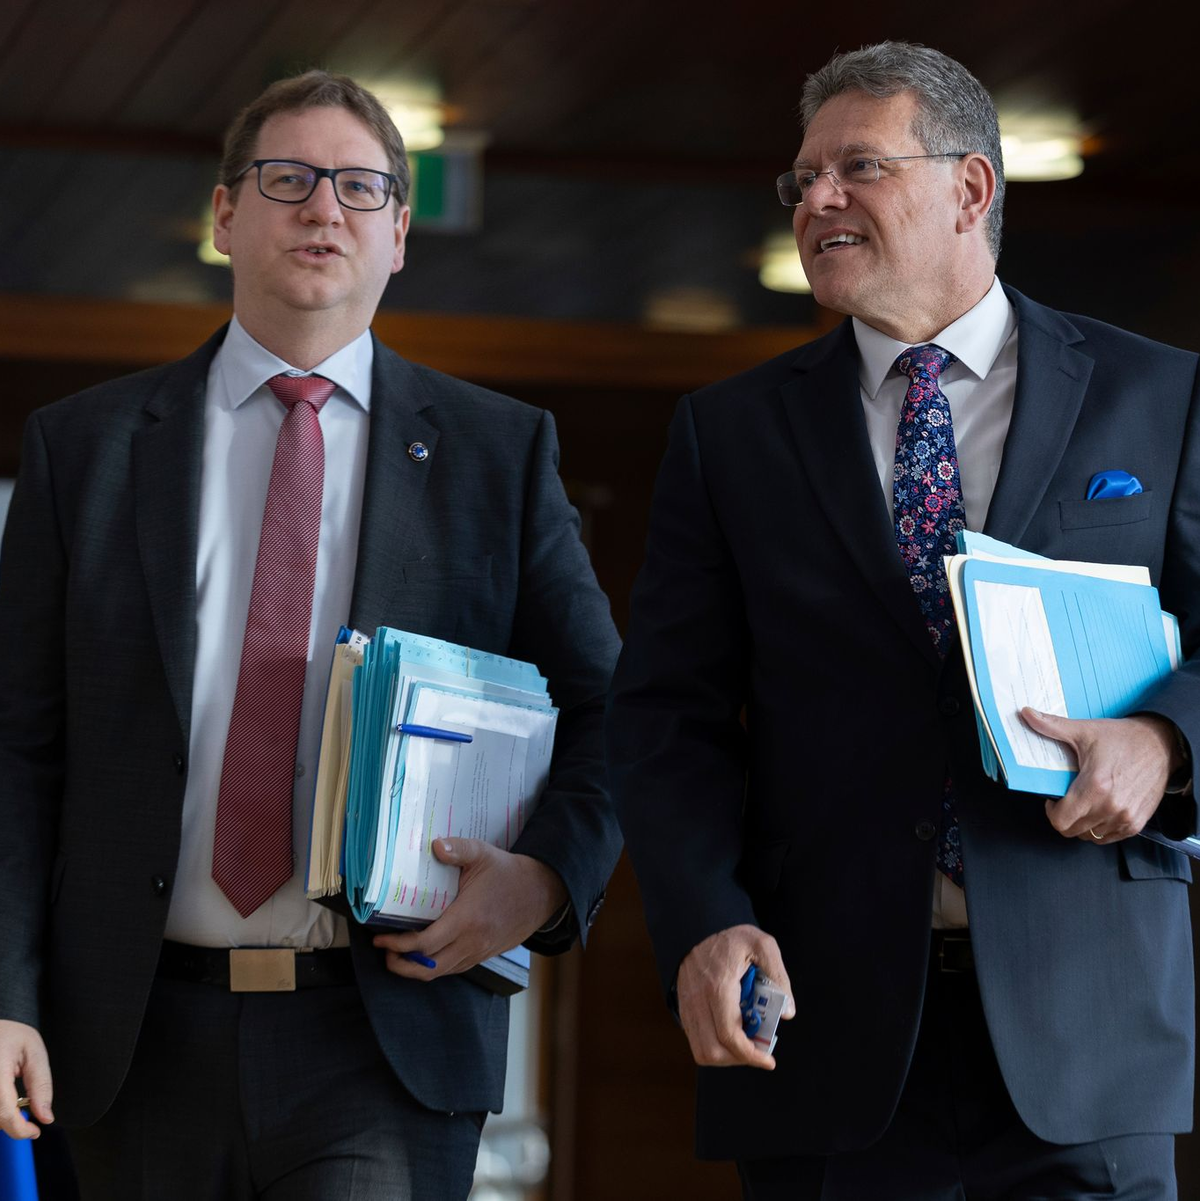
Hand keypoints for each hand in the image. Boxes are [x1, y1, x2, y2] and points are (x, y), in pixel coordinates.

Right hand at [0, 1020, 51, 1138]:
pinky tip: (4, 1102)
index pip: (4, 1112)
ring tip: (15, 1103)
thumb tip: (45, 1117)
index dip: (20, 1129)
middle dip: (13, 1124)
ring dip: (3, 1118)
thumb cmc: (11, 1035)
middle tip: (30, 1117)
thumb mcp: (34, 1052)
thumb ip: (41, 1085)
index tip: (35, 1131)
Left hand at [372, 839, 567, 979]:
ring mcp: (479, 952)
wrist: (541, 892)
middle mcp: (472, 942)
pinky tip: (426, 953)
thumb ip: (458, 848)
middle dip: (401, 964)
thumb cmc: (509, 873)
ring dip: (417, 969)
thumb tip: (434, 845)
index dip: (398, 946)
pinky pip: (454, 968)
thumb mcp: (483, 854)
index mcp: (467, 918)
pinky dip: (435, 966)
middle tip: (385, 952)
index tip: (380, 939)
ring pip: (441, 972)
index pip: (425, 944)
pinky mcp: (484, 955)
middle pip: (429, 968)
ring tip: (399, 956)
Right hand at [675, 925, 794, 1070]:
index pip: (730, 1036)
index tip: (769, 1060)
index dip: (751, 1055)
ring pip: (701, 1050)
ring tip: (745, 1044)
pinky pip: (695, 1040)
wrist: (697, 925)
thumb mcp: (762, 945)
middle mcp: (698, 1001)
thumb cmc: (730, 935)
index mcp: (718, 987)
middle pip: (713, 1051)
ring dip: (726, 1056)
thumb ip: (778, 976)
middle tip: (758, 1052)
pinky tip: (730, 1033)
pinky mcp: (683, 1008)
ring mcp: (688, 1006)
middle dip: (740, 1059)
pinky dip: (714, 1046)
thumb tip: (787, 1012)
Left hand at [1021, 709, 1182, 842]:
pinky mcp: (1137, 823)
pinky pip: (1109, 838)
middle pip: (1072, 831)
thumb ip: (1052, 726)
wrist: (1161, 744)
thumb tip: (1025, 713)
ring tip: (1084, 803)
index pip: (1060, 820)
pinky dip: (1100, 828)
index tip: (1053, 799)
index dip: (1051, 811)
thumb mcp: (1084, 730)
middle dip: (1063, 817)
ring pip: (1090, 836)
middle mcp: (1111, 806)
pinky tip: (1099, 809)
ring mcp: (1126, 817)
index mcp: (1095, 786)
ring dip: (1082, 823)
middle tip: (1066, 800)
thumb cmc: (1123, 738)